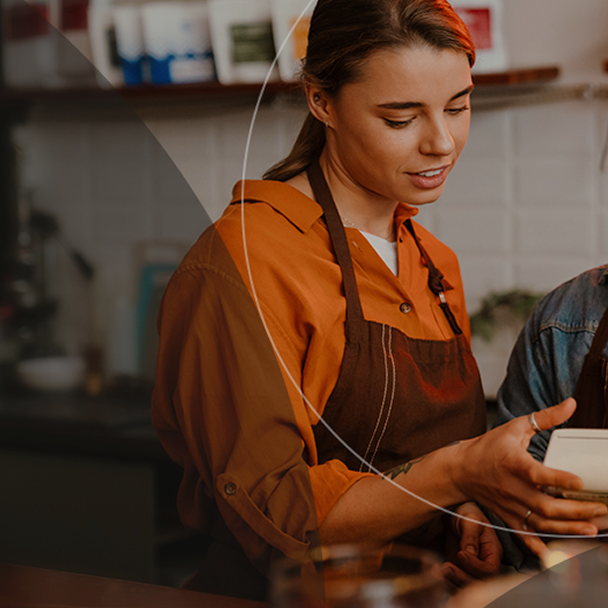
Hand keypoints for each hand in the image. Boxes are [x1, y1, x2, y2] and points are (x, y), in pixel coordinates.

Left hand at [442, 502, 501, 588]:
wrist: (454, 513)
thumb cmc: (467, 514)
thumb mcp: (471, 519)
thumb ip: (471, 536)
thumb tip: (469, 554)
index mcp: (492, 553)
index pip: (489, 570)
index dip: (475, 567)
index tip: (461, 554)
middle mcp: (482, 566)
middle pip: (476, 583)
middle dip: (461, 578)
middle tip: (446, 567)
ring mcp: (468, 570)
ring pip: (463, 586)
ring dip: (450, 582)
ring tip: (436, 571)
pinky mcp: (455, 570)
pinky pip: (451, 583)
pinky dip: (442, 581)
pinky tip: (432, 571)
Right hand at [454, 399, 607, 556]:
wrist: (461, 469)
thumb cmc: (489, 447)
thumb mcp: (515, 427)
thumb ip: (545, 417)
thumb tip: (571, 404)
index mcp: (514, 463)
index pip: (537, 474)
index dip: (559, 480)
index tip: (580, 482)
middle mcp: (512, 488)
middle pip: (545, 506)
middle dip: (575, 512)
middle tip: (600, 510)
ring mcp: (510, 506)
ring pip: (541, 524)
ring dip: (568, 530)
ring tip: (592, 530)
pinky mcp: (509, 518)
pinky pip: (526, 536)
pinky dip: (542, 548)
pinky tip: (561, 555)